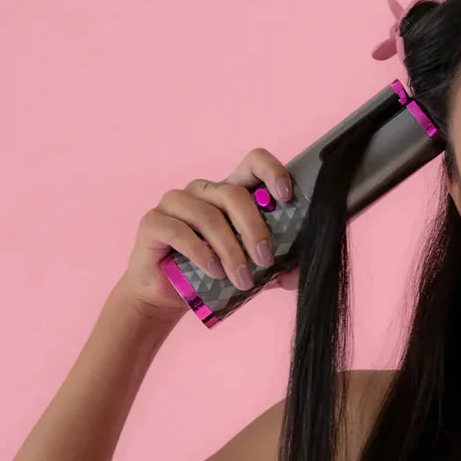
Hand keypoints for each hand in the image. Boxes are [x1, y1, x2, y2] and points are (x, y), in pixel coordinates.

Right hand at [116, 147, 299, 321]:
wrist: (170, 298)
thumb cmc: (216, 276)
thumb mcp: (254, 271)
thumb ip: (281, 266)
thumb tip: (306, 269)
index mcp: (231, 193)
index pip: (253, 162)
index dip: (272, 172)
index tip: (286, 196)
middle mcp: (203, 191)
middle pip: (234, 194)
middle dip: (254, 229)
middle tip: (265, 261)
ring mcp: (175, 203)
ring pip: (208, 216)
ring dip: (230, 250)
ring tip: (241, 279)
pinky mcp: (153, 222)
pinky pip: (179, 231)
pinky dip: (201, 253)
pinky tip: (214, 271)